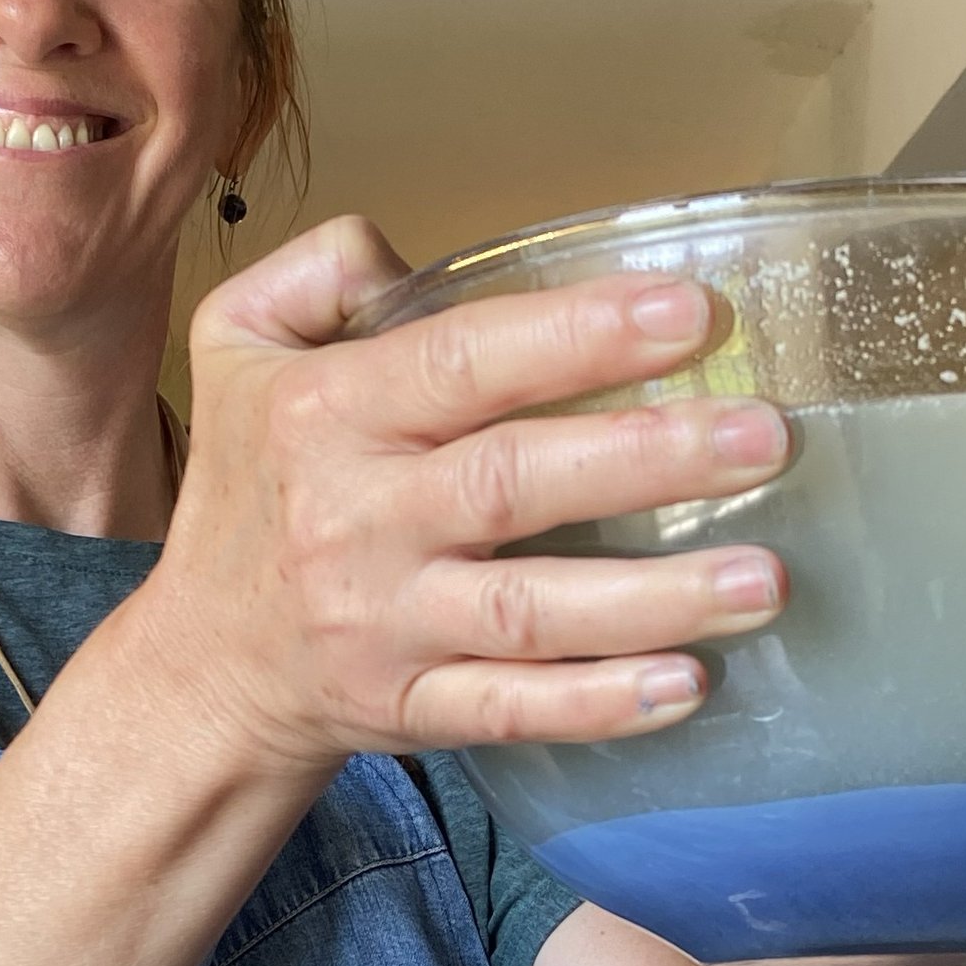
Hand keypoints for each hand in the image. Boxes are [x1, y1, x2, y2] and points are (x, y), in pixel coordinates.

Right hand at [139, 215, 792, 773]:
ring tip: (764, 577)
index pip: (464, 360)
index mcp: (326, 413)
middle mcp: (356, 519)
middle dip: (646, 459)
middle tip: (764, 438)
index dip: (580, 335)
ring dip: (654, 598)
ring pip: (529, 613)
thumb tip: (409, 254)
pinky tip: (690, 685)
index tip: (693, 313)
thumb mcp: (239, 347)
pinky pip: (511, 711)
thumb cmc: (253, 489)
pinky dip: (599, 705)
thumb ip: (320, 270)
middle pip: (514, 482)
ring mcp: (386, 625)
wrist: (200, 665)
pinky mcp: (410, 709)